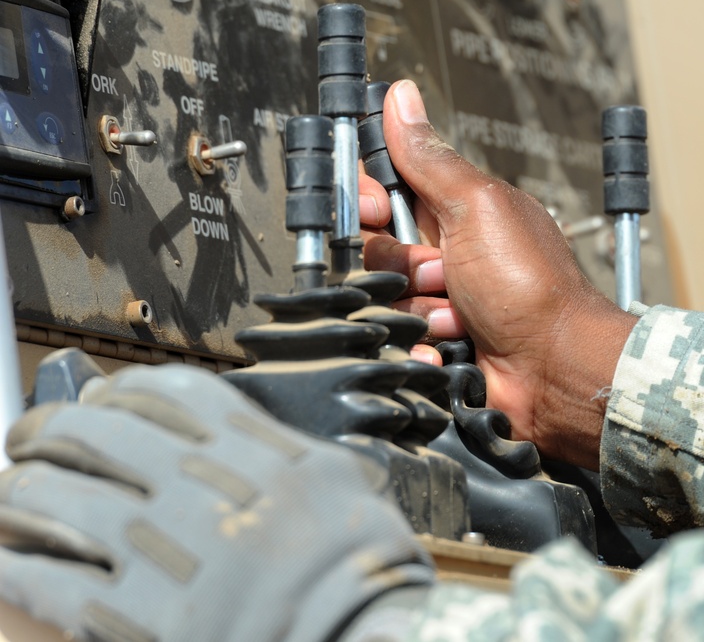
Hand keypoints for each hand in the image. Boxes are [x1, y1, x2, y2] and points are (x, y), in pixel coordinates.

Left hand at [0, 359, 431, 640]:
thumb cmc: (364, 570)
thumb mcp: (339, 481)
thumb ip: (279, 446)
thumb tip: (232, 430)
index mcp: (251, 447)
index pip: (160, 391)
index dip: (116, 391)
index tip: (101, 401)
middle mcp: (198, 485)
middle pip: (88, 432)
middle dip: (45, 430)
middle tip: (32, 439)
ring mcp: (159, 550)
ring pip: (47, 497)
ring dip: (18, 491)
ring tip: (15, 496)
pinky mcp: (129, 617)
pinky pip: (40, 578)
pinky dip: (14, 563)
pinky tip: (11, 560)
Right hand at [360, 80, 637, 469]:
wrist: (555, 366)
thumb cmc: (532, 285)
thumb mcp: (478, 207)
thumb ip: (430, 158)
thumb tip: (402, 96)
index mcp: (454, 208)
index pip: (382, 189)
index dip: (369, 201)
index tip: (376, 210)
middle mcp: (444, 250)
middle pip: (376, 248)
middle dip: (407, 266)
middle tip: (447, 273)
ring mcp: (440, 298)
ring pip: (385, 296)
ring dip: (422, 309)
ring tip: (464, 315)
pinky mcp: (435, 338)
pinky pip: (396, 337)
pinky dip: (422, 344)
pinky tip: (454, 344)